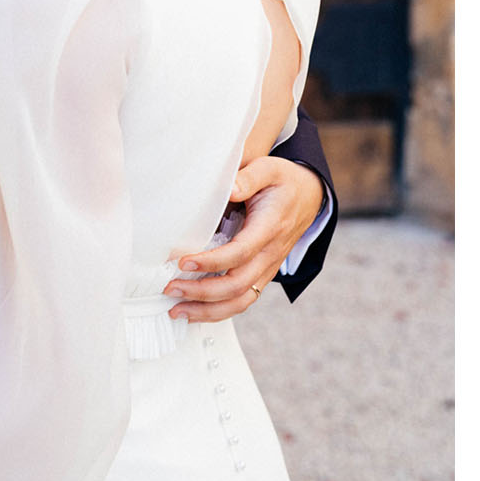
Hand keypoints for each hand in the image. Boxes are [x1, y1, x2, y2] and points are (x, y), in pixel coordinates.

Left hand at [163, 155, 324, 323]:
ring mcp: (267, 267)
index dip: (212, 261)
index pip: (241, 252)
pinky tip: (194, 311)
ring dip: (207, 310)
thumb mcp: (269, 169)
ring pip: (241, 301)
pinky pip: (242, 301)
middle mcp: (270, 253)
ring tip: (176, 310)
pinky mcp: (261, 275)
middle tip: (170, 289)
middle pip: (238, 284)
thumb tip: (228, 189)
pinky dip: (217, 311)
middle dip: (202, 292)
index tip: (183, 261)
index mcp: (270, 227)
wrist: (309, 197)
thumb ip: (248, 177)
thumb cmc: (284, 182)